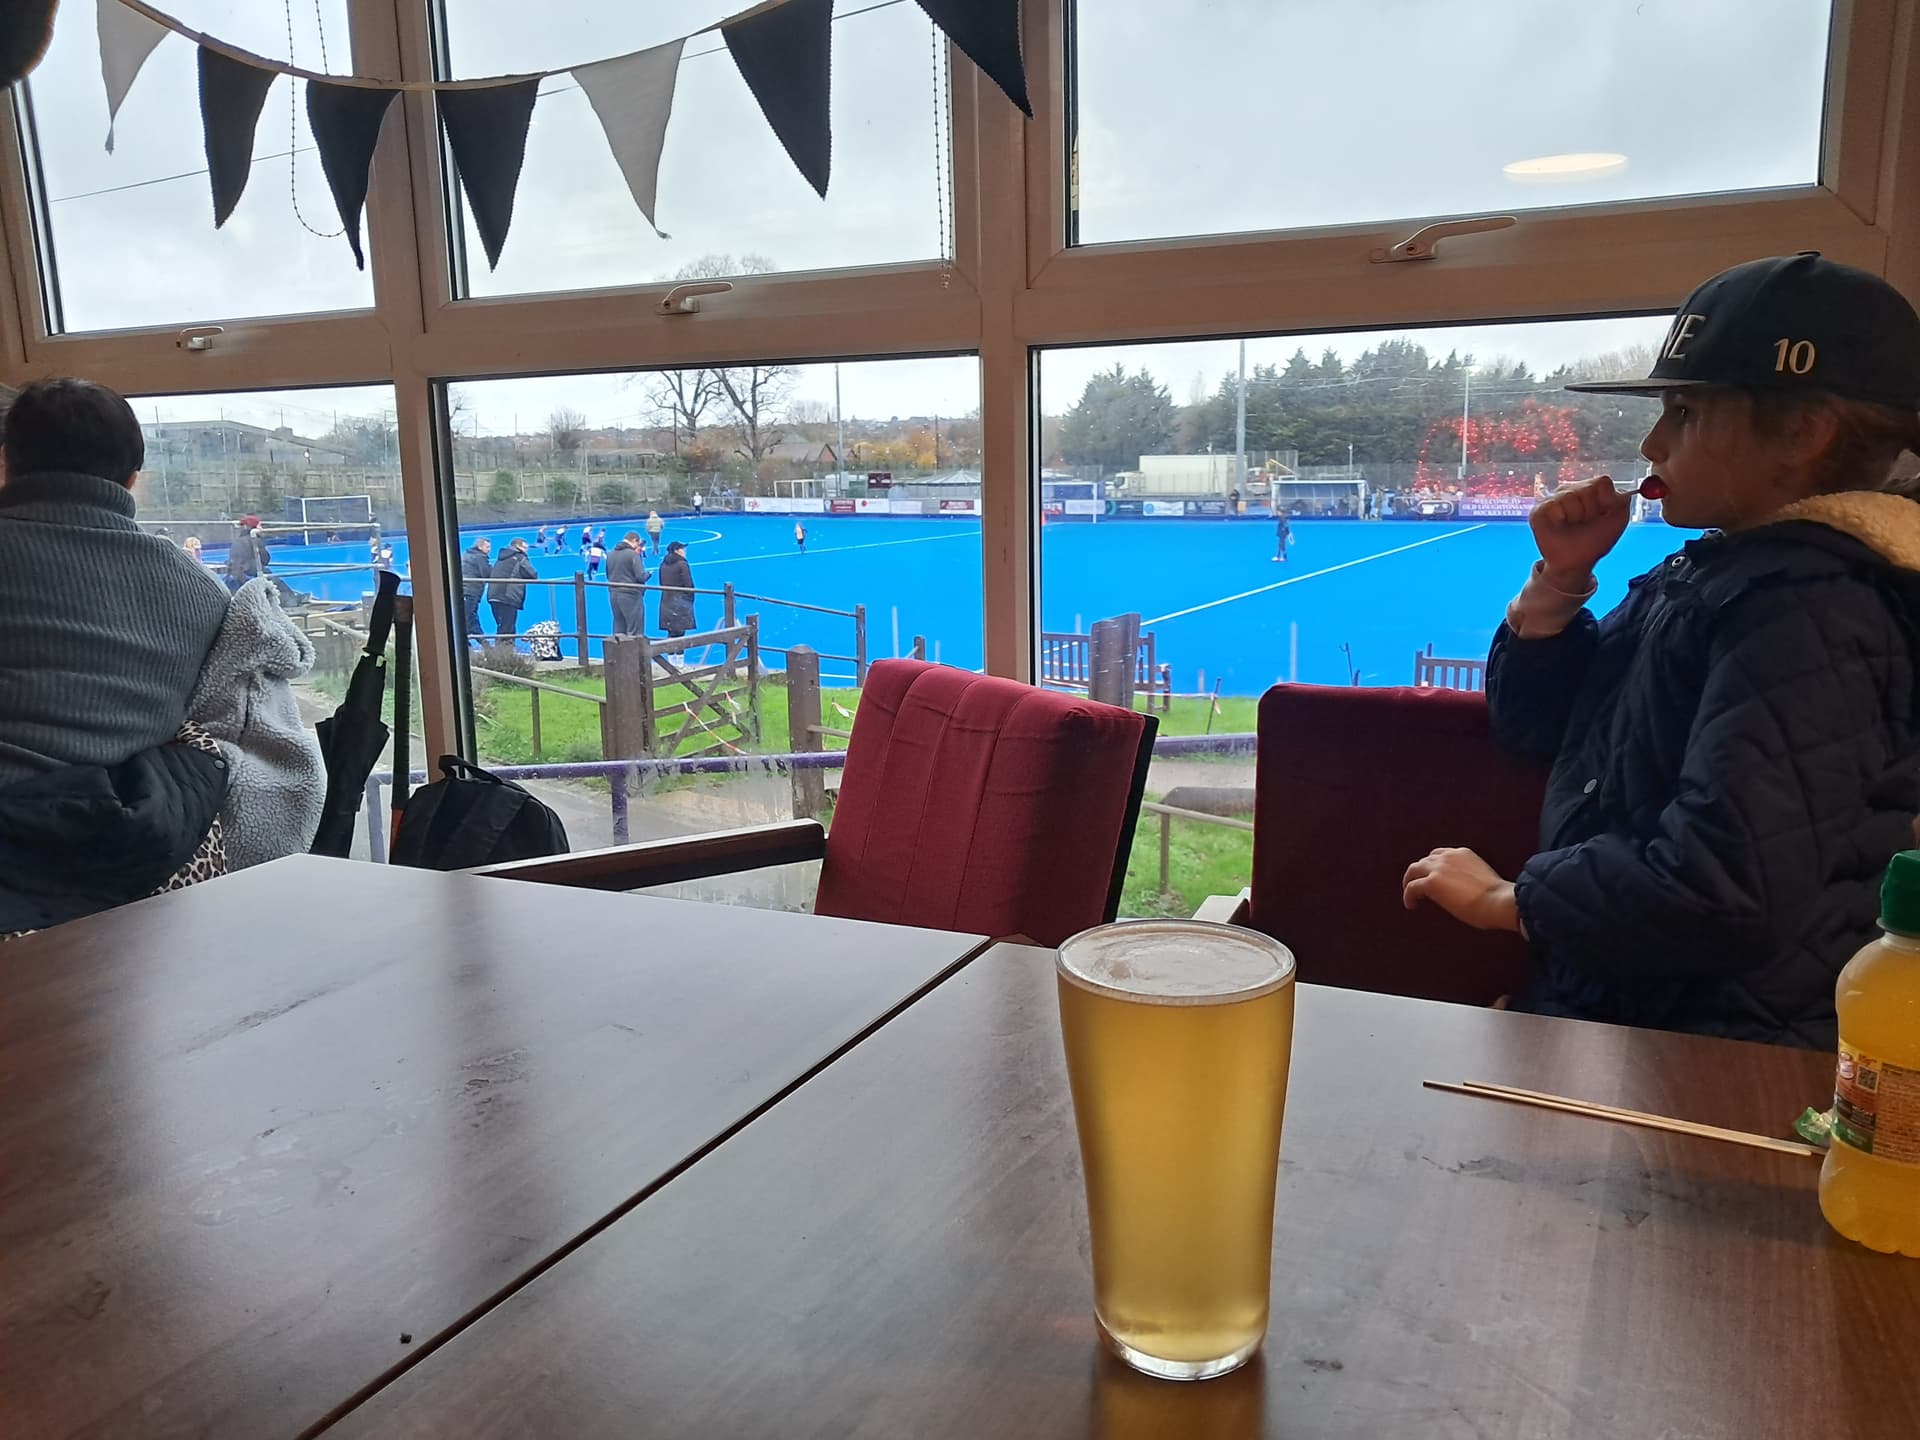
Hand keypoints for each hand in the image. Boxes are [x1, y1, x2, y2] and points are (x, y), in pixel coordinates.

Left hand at [1402, 848, 1521, 932]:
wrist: (1498, 901)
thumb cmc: (1498, 897)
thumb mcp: (1483, 878)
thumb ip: (1470, 877)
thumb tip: (1465, 891)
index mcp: (1463, 853)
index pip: (1441, 854)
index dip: (1434, 866)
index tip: (1433, 876)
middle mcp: (1448, 856)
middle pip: (1424, 861)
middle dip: (1420, 872)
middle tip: (1417, 886)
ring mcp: (1438, 868)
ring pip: (1414, 870)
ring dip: (1410, 881)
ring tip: (1411, 895)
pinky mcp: (1431, 883)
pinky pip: (1412, 887)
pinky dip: (1408, 896)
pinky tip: (1411, 905)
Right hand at [1529, 476, 1630, 589]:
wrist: (1576, 562)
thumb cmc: (1595, 541)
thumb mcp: (1618, 520)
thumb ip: (1623, 501)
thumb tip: (1624, 489)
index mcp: (1591, 491)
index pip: (1602, 482)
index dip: (1605, 500)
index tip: (1603, 515)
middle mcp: (1572, 491)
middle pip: (1587, 488)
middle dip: (1590, 510)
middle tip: (1585, 524)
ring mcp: (1555, 499)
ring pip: (1570, 495)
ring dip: (1575, 516)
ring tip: (1571, 526)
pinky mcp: (1539, 509)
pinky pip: (1553, 504)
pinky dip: (1560, 519)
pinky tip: (1559, 527)